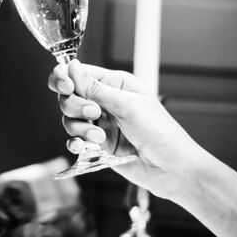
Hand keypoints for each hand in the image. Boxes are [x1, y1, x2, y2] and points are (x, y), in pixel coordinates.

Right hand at [48, 60, 202, 199]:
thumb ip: (96, 88)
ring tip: (99, 138)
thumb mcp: (127, 106)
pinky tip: (84, 146)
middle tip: (94, 115)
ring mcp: (101, 124)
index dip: (65, 78)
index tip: (66, 88)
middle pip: (69, 96)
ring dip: (79, 128)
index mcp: (115, 84)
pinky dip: (75, 143)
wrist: (172, 169)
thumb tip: (72, 67)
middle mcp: (105, 102)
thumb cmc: (161, 133)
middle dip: (75, 107)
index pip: (78, 73)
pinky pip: (75, 140)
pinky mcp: (98, 145)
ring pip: (69, 119)